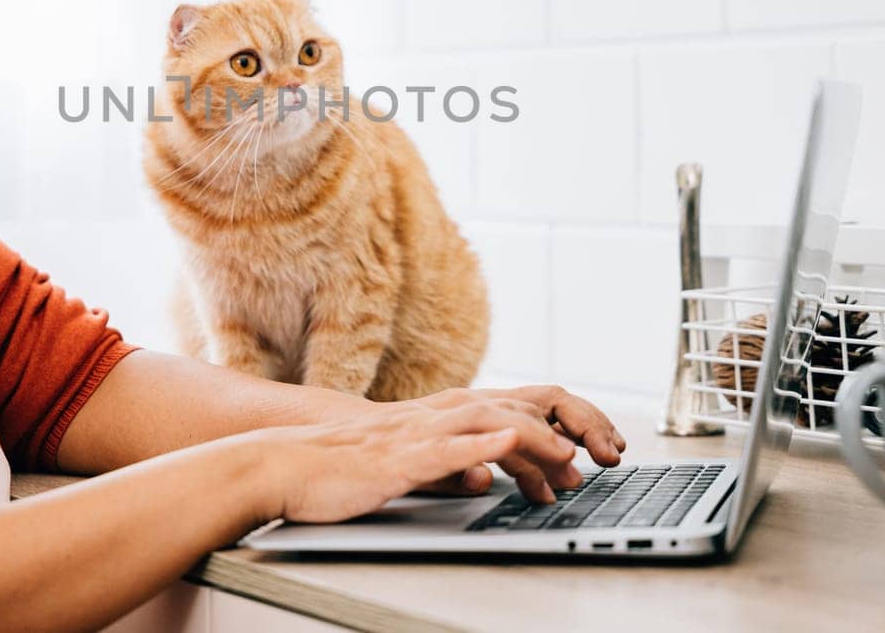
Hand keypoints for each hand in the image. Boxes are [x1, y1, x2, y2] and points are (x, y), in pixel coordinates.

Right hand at [246, 397, 593, 524]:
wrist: (284, 464)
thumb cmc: (339, 470)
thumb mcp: (406, 467)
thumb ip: (446, 468)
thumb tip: (483, 478)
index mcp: (438, 418)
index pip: (511, 408)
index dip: (557, 424)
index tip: (592, 451)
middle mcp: (433, 416)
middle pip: (512, 406)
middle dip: (562, 429)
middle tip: (600, 457)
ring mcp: (416, 434)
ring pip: (487, 421)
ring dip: (534, 437)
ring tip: (570, 455)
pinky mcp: (396, 458)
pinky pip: (445, 446)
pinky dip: (480, 443)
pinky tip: (508, 442)